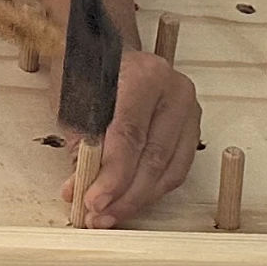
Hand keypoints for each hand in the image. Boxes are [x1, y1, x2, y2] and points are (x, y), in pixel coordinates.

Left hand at [64, 51, 200, 227]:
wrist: (109, 51)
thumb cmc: (89, 72)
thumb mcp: (73, 103)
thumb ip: (80, 147)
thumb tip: (79, 189)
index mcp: (143, 75)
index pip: (129, 136)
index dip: (111, 176)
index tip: (92, 200)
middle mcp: (174, 90)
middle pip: (153, 157)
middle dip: (124, 194)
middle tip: (98, 214)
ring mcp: (189, 108)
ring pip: (169, 169)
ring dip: (138, 199)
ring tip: (110, 214)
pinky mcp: (192, 126)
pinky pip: (177, 169)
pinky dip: (153, 189)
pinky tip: (131, 200)